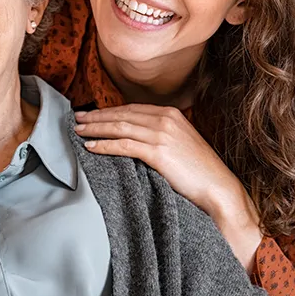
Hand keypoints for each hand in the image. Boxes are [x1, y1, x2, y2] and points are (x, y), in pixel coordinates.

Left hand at [74, 104, 262, 270]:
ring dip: (96, 128)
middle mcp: (165, 119)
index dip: (108, 111)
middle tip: (77, 119)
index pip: (131, 109)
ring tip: (79, 131)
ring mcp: (162, 134)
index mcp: (170, 113)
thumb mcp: (180, 142)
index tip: (92, 114)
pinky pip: (124, 145)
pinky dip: (105, 145)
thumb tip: (134, 134)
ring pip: (119, 127)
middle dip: (97, 116)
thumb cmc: (199, 169)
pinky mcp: (158, 152)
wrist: (217, 186)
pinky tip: (91, 147)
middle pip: (122, 115)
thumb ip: (160, 133)